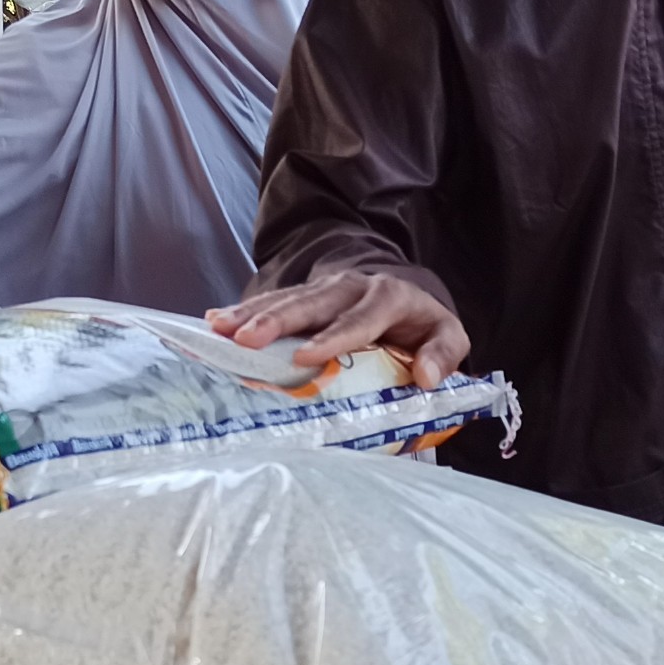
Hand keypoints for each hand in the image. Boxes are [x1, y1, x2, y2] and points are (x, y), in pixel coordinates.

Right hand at [208, 268, 469, 387]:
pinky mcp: (305, 295)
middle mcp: (351, 287)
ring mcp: (324, 288)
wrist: (406, 296)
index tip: (305, 357)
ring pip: (286, 299)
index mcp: (388, 297)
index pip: (359, 319)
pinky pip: (272, 300)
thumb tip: (424, 377)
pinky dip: (244, 310)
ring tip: (220, 329)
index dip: (332, 337)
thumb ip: (443, 354)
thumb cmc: (423, 326)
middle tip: (247, 339)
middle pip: (312, 302)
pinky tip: (215, 321)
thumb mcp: (448, 336)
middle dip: (277, 320)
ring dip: (252, 314)